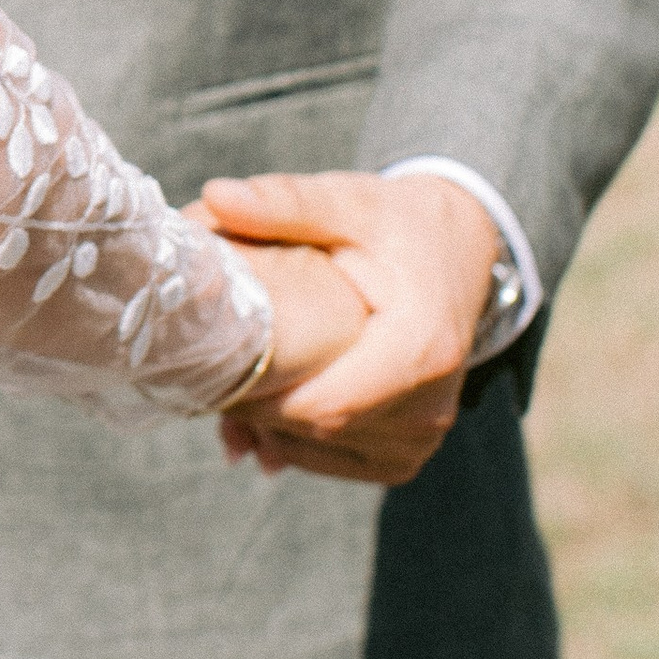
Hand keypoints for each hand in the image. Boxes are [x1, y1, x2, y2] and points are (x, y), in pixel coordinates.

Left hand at [196, 170, 500, 486]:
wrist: (461, 250)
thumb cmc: (397, 224)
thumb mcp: (347, 201)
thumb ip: (285, 202)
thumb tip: (216, 196)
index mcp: (419, 348)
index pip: (324, 406)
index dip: (257, 398)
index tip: (204, 369)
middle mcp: (430, 405)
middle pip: (317, 430)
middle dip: (252, 409)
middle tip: (198, 376)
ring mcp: (424, 435)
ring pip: (321, 453)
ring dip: (266, 431)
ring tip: (223, 391)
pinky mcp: (410, 450)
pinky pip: (340, 461)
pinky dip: (292, 445)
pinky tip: (256, 416)